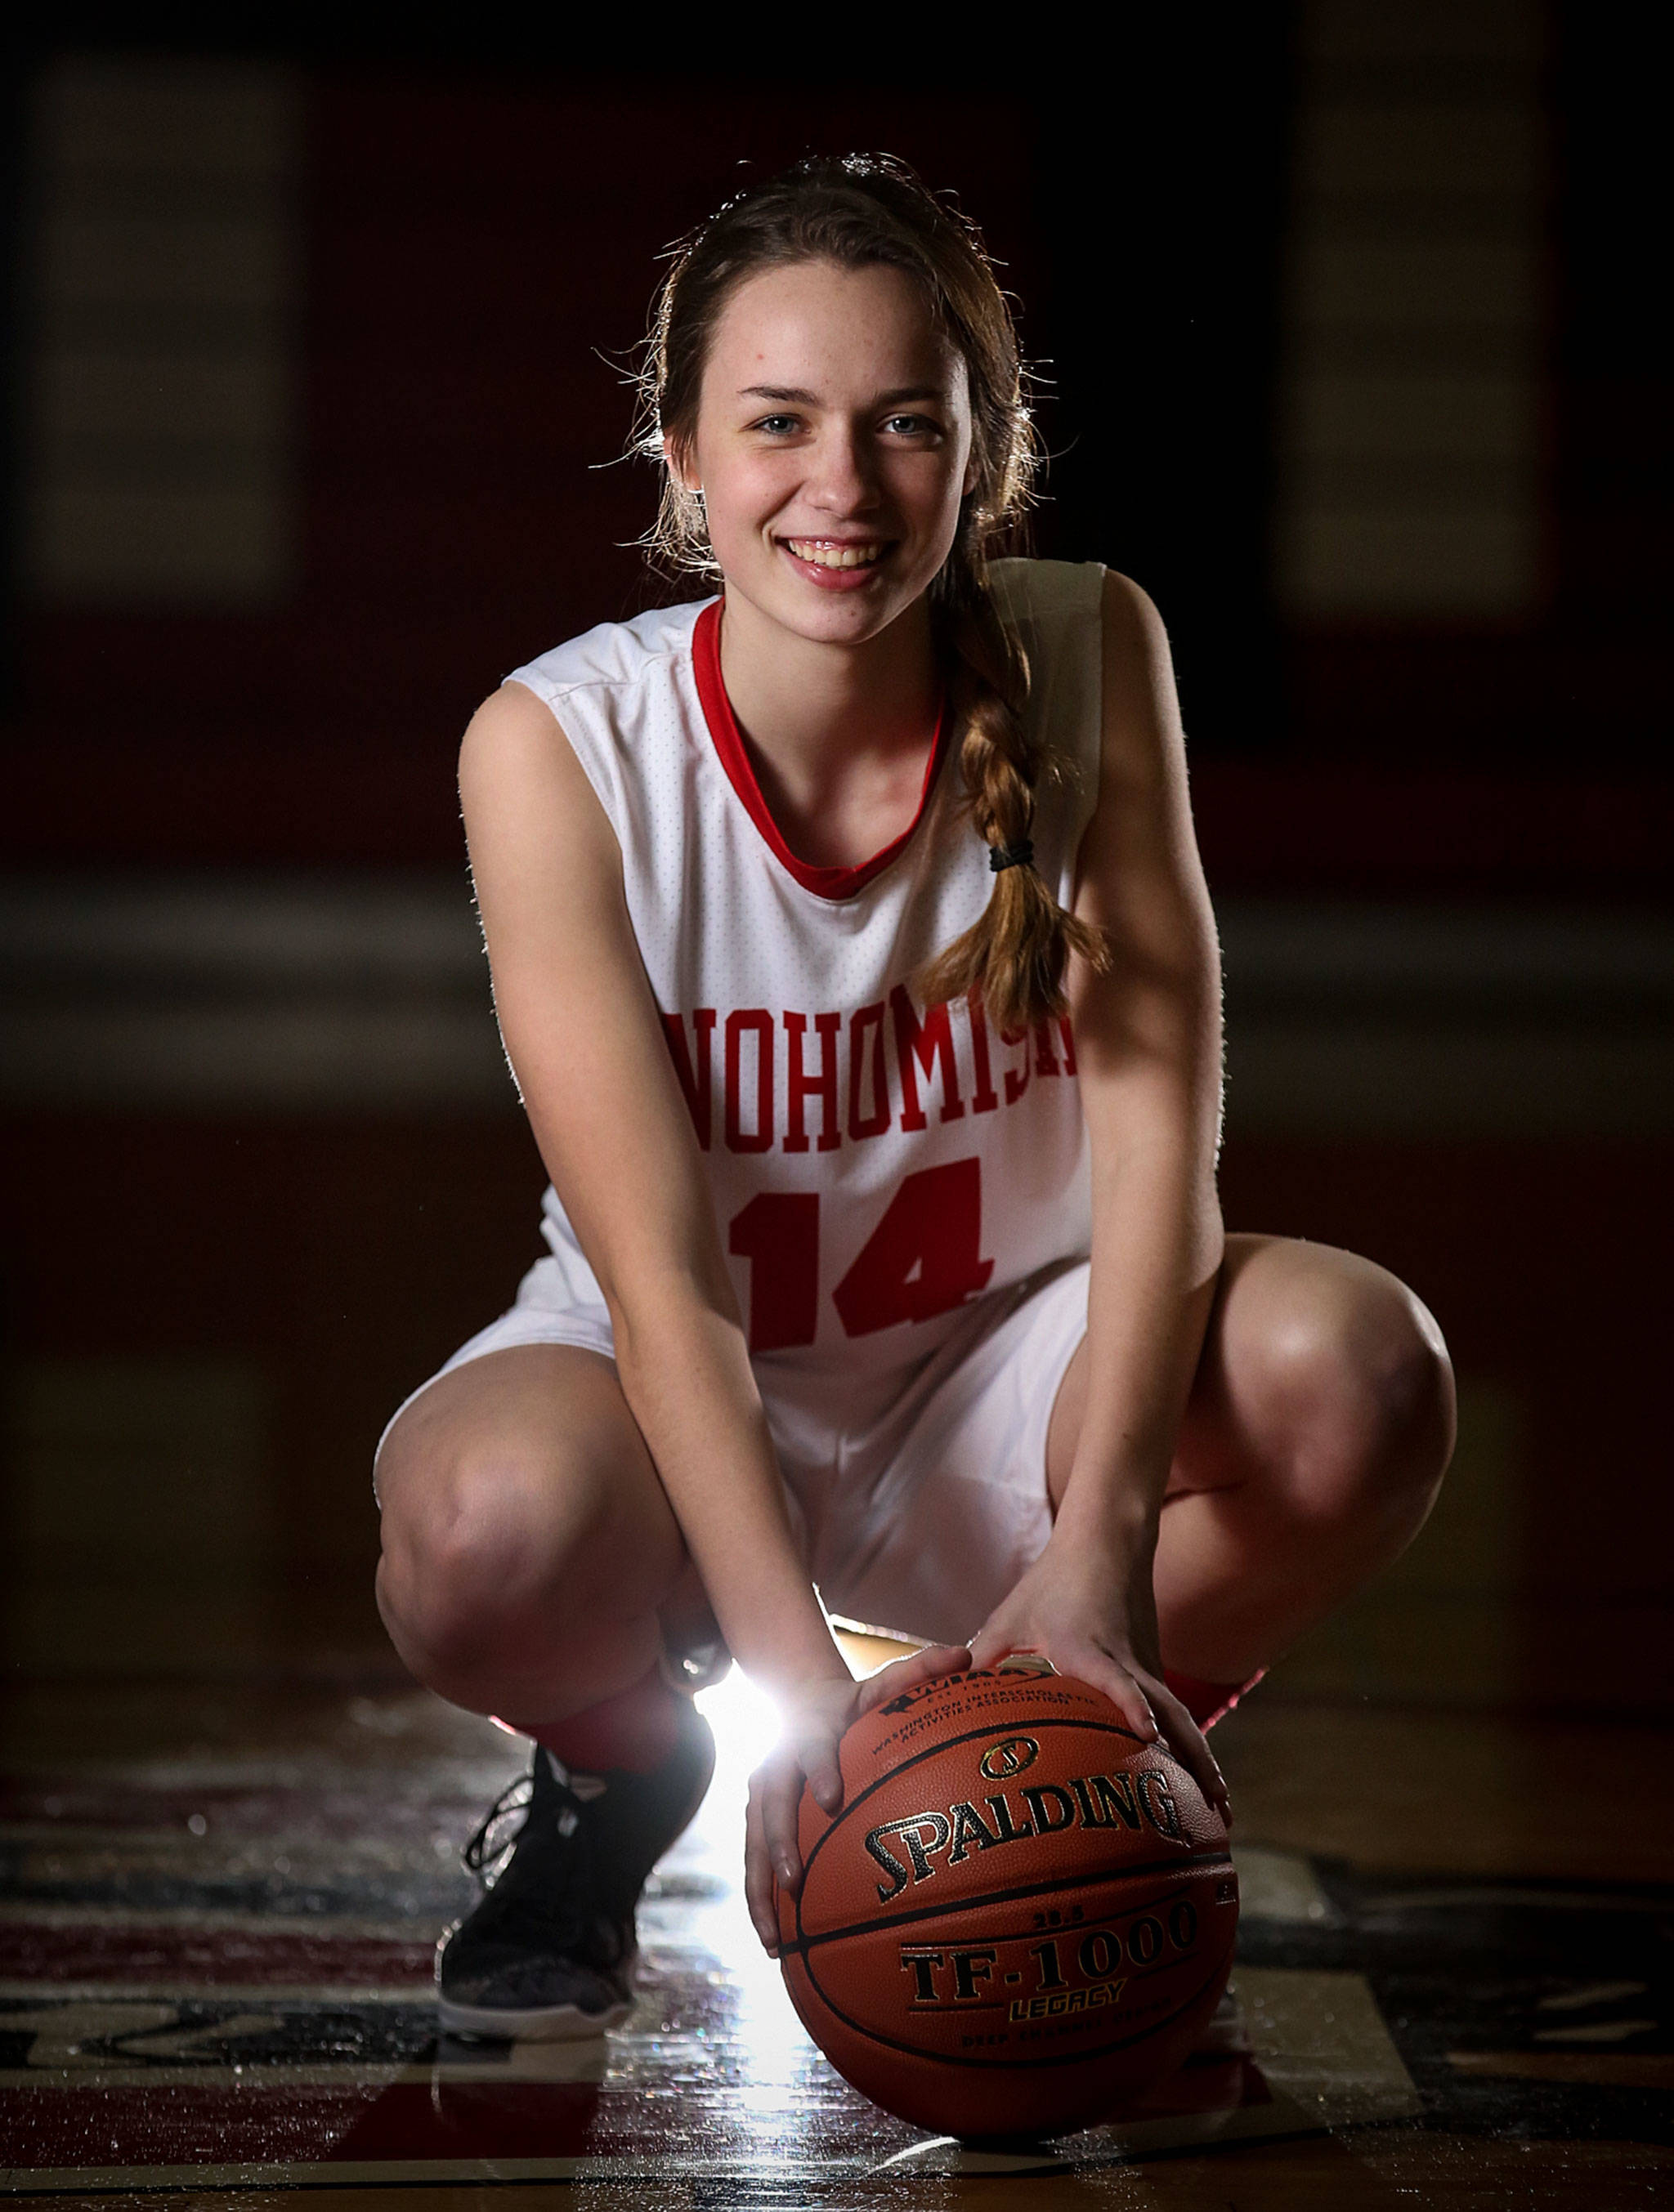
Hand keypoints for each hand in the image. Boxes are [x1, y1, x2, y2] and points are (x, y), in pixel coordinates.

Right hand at [744, 1642, 970, 1954]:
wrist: (800, 1702)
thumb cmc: (853, 1704)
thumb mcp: (883, 1684)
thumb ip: (920, 1670)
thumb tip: (966, 1654)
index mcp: (809, 1732)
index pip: (812, 1751)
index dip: (819, 1771)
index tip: (830, 1798)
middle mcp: (776, 1764)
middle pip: (769, 1806)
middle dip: (778, 1844)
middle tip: (794, 1881)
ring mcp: (760, 1796)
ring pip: (752, 1845)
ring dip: (760, 1889)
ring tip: (775, 1936)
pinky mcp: (755, 1822)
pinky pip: (753, 1865)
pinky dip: (759, 1903)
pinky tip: (774, 1944)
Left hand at [967, 1543, 1230, 1827]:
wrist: (1105, 1544)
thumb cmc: (1049, 1584)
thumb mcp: (1007, 1619)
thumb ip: (982, 1660)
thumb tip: (945, 1705)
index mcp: (1087, 1647)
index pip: (1114, 1678)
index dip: (1128, 1704)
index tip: (1145, 1735)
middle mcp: (1126, 1661)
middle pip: (1169, 1713)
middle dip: (1191, 1761)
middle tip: (1214, 1810)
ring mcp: (1146, 1666)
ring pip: (1182, 1718)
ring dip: (1203, 1762)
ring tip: (1223, 1811)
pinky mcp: (1153, 1668)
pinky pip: (1177, 1712)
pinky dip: (1193, 1746)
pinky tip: (1204, 1782)